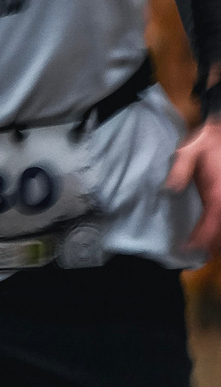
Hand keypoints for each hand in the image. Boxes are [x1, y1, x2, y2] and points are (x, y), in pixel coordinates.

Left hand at [165, 118, 220, 254]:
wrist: (220, 130)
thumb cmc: (204, 142)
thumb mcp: (187, 152)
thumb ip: (179, 170)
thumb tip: (169, 189)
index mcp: (218, 191)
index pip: (212, 220)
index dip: (202, 237)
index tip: (188, 248)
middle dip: (212, 244)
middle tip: (196, 256)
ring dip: (218, 239)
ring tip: (206, 252)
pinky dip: (219, 226)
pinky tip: (213, 234)